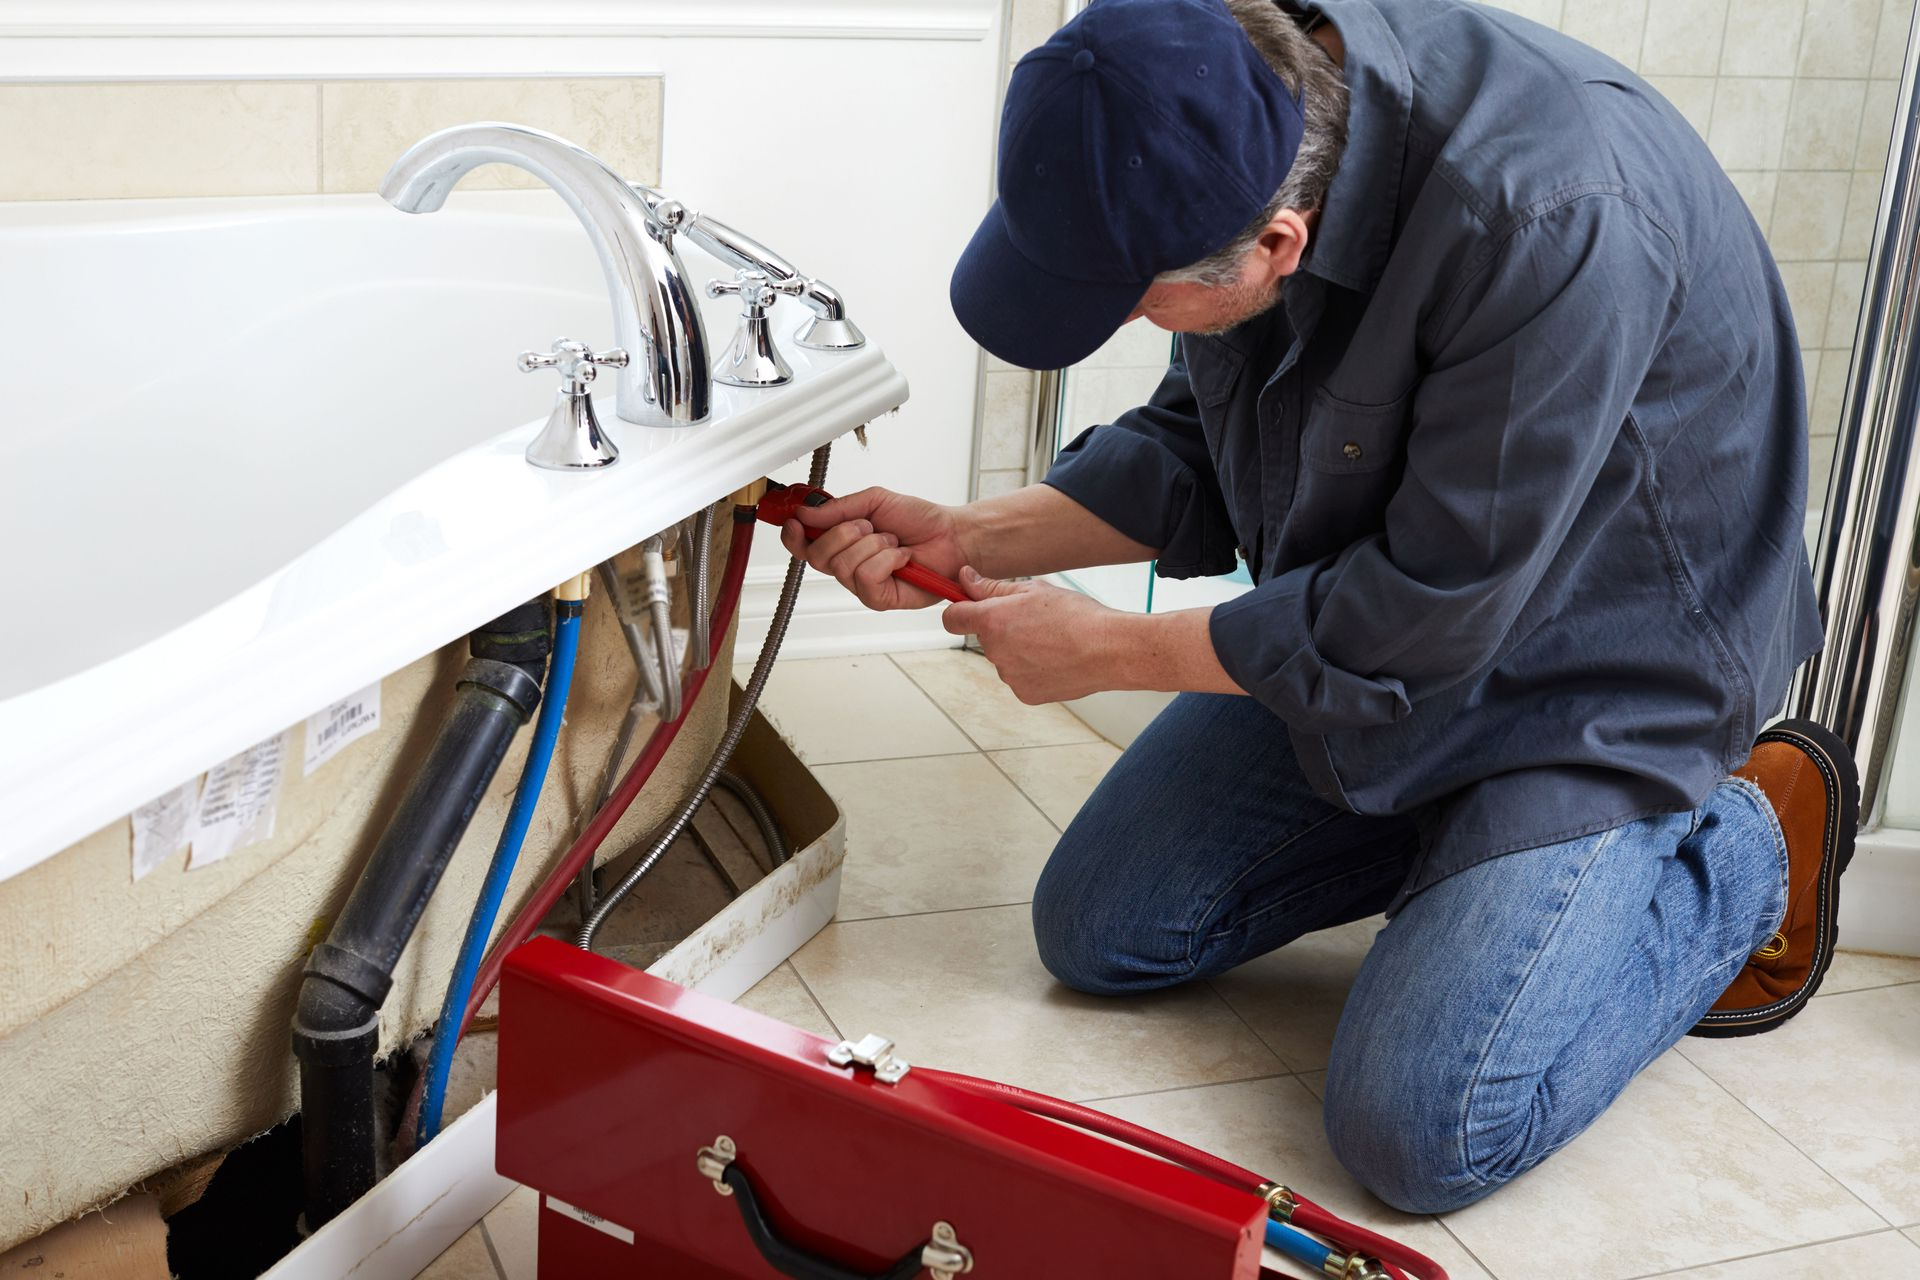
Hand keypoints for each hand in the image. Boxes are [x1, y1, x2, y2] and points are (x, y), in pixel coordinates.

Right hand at [781, 487, 971, 610]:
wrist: (952, 537)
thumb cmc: (919, 520)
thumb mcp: (875, 501)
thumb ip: (839, 508)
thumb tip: (806, 513)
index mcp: (841, 542)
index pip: (803, 546)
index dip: (793, 536)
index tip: (795, 521)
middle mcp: (847, 565)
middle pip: (818, 556)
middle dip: (844, 533)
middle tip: (869, 526)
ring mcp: (862, 585)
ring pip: (843, 565)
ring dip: (872, 545)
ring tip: (893, 541)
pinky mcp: (879, 598)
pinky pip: (866, 577)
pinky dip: (887, 560)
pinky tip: (902, 558)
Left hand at [940, 569, 1132, 703]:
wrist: (1108, 650)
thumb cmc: (1076, 617)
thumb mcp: (1033, 590)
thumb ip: (992, 588)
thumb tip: (966, 580)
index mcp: (992, 621)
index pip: (953, 618)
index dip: (960, 610)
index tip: (969, 605)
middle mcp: (995, 652)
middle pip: (986, 637)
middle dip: (1002, 628)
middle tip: (1034, 619)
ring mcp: (1010, 676)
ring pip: (1005, 658)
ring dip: (1019, 649)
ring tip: (1052, 640)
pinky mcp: (1026, 694)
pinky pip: (1021, 677)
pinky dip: (1033, 669)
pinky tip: (1056, 658)